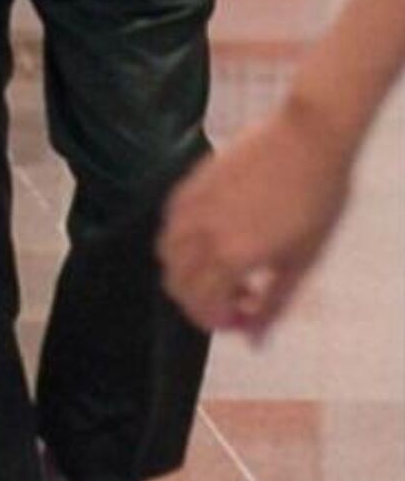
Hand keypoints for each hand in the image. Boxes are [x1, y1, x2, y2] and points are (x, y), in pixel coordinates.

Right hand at [159, 103, 353, 333]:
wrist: (307, 141)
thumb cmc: (316, 202)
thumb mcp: (302, 262)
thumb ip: (273, 304)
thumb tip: (254, 339)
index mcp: (232, 257)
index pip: (200, 305)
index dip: (216, 321)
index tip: (241, 319)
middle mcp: (201, 233)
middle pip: (175, 283)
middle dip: (198, 300)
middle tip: (233, 299)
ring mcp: (190, 205)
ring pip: (165, 252)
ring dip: (186, 270)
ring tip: (222, 267)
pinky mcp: (188, 183)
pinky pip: (169, 222)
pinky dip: (181, 240)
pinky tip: (213, 236)